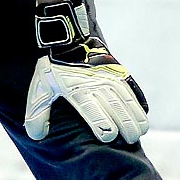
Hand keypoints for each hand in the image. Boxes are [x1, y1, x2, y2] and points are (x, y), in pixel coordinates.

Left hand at [23, 0, 148, 144]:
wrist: (68, 38)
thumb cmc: (53, 67)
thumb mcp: (40, 88)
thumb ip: (37, 114)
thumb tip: (36, 137)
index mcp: (78, 89)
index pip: (94, 112)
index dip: (103, 127)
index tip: (107, 138)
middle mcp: (98, 84)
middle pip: (117, 108)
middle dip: (126, 126)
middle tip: (129, 140)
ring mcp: (111, 77)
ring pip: (128, 100)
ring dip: (136, 117)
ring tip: (139, 132)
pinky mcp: (119, 72)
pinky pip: (133, 88)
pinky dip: (139, 102)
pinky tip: (143, 115)